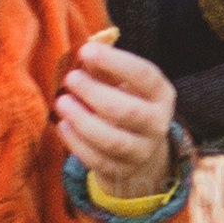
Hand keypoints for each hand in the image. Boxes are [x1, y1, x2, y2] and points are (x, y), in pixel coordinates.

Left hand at [54, 28, 181, 203]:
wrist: (140, 149)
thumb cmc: (126, 103)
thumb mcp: (123, 82)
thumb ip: (104, 68)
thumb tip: (83, 54)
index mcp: (161, 95)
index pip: (145, 75)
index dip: (115, 62)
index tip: (86, 50)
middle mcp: (157, 124)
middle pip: (127, 112)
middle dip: (94, 94)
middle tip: (70, 78)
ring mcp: (141, 151)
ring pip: (112, 141)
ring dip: (82, 121)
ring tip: (62, 102)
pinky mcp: (122, 171)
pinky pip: (98, 160)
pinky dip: (77, 143)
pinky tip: (63, 125)